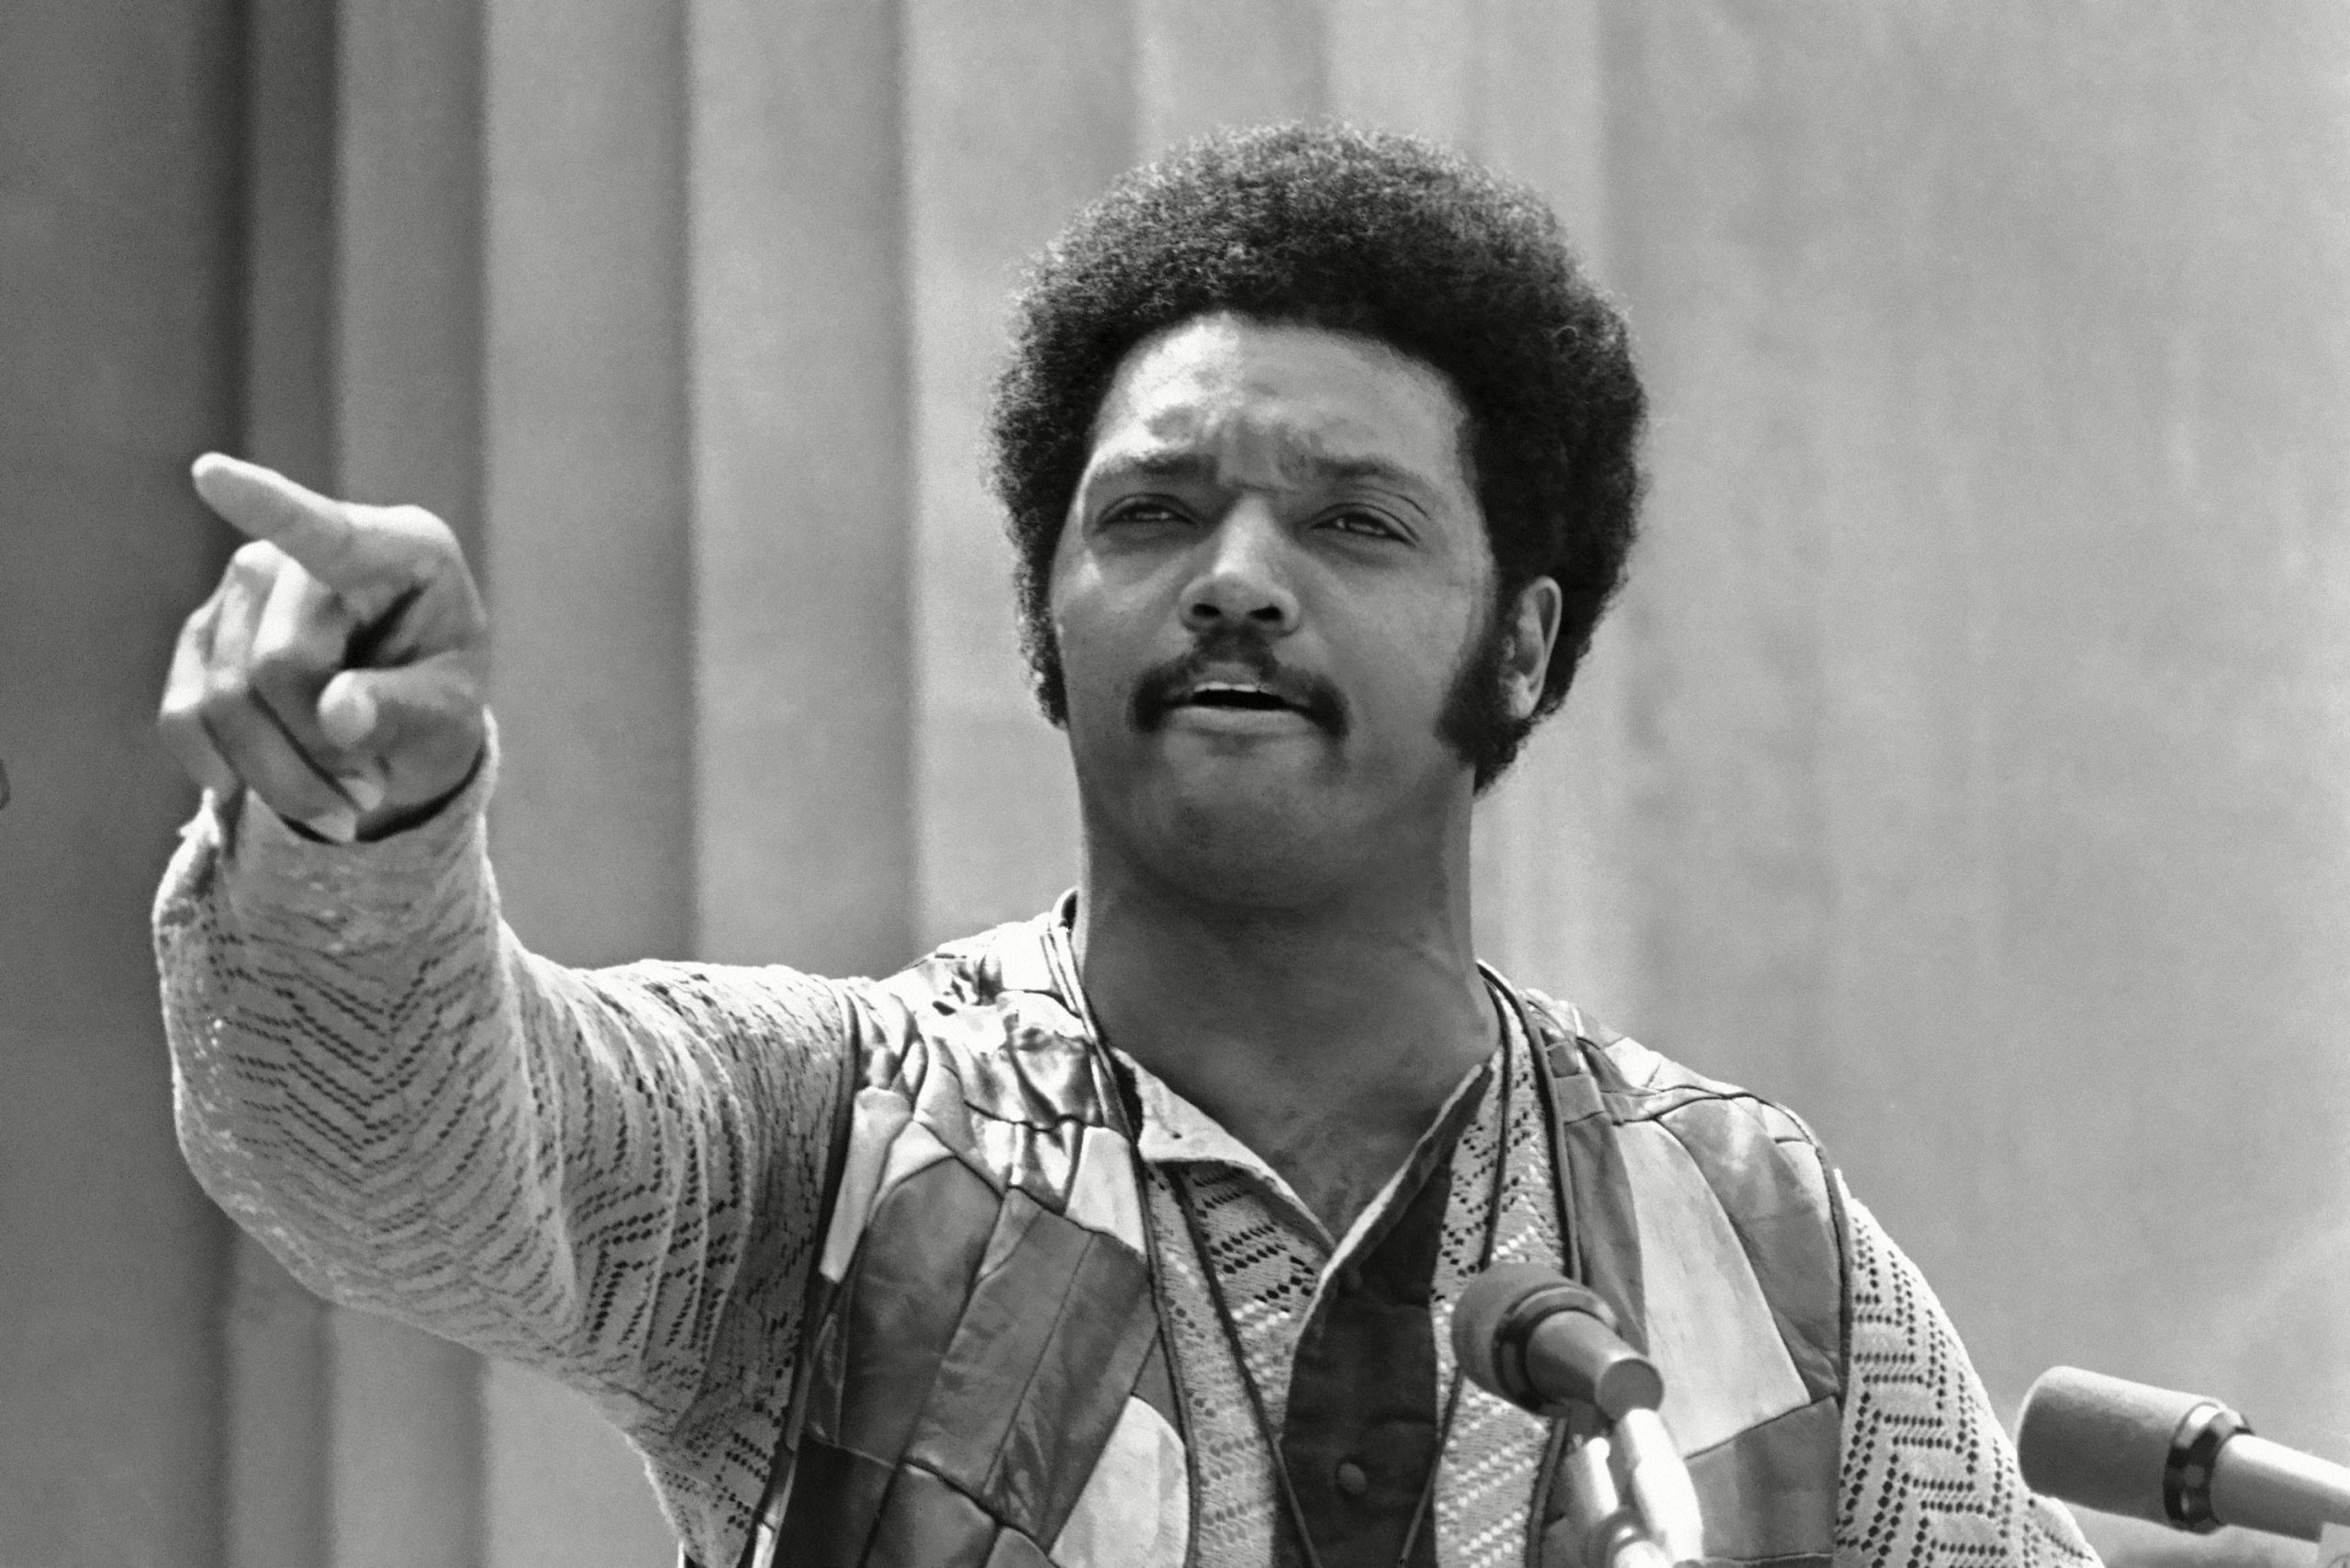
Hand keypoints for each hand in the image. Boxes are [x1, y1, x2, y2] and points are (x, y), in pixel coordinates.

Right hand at [159, 454, 489, 841]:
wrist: (395, 736)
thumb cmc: (438, 706)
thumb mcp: (450, 717)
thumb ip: (404, 711)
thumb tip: (339, 714)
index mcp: (401, 550)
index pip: (327, 533)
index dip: (269, 507)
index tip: (212, 474)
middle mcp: (309, 555)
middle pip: (280, 663)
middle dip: (320, 748)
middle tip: (367, 792)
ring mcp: (246, 587)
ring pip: (227, 701)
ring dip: (282, 777)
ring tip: (341, 801)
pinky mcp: (203, 635)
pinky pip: (185, 716)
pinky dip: (226, 771)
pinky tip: (261, 789)